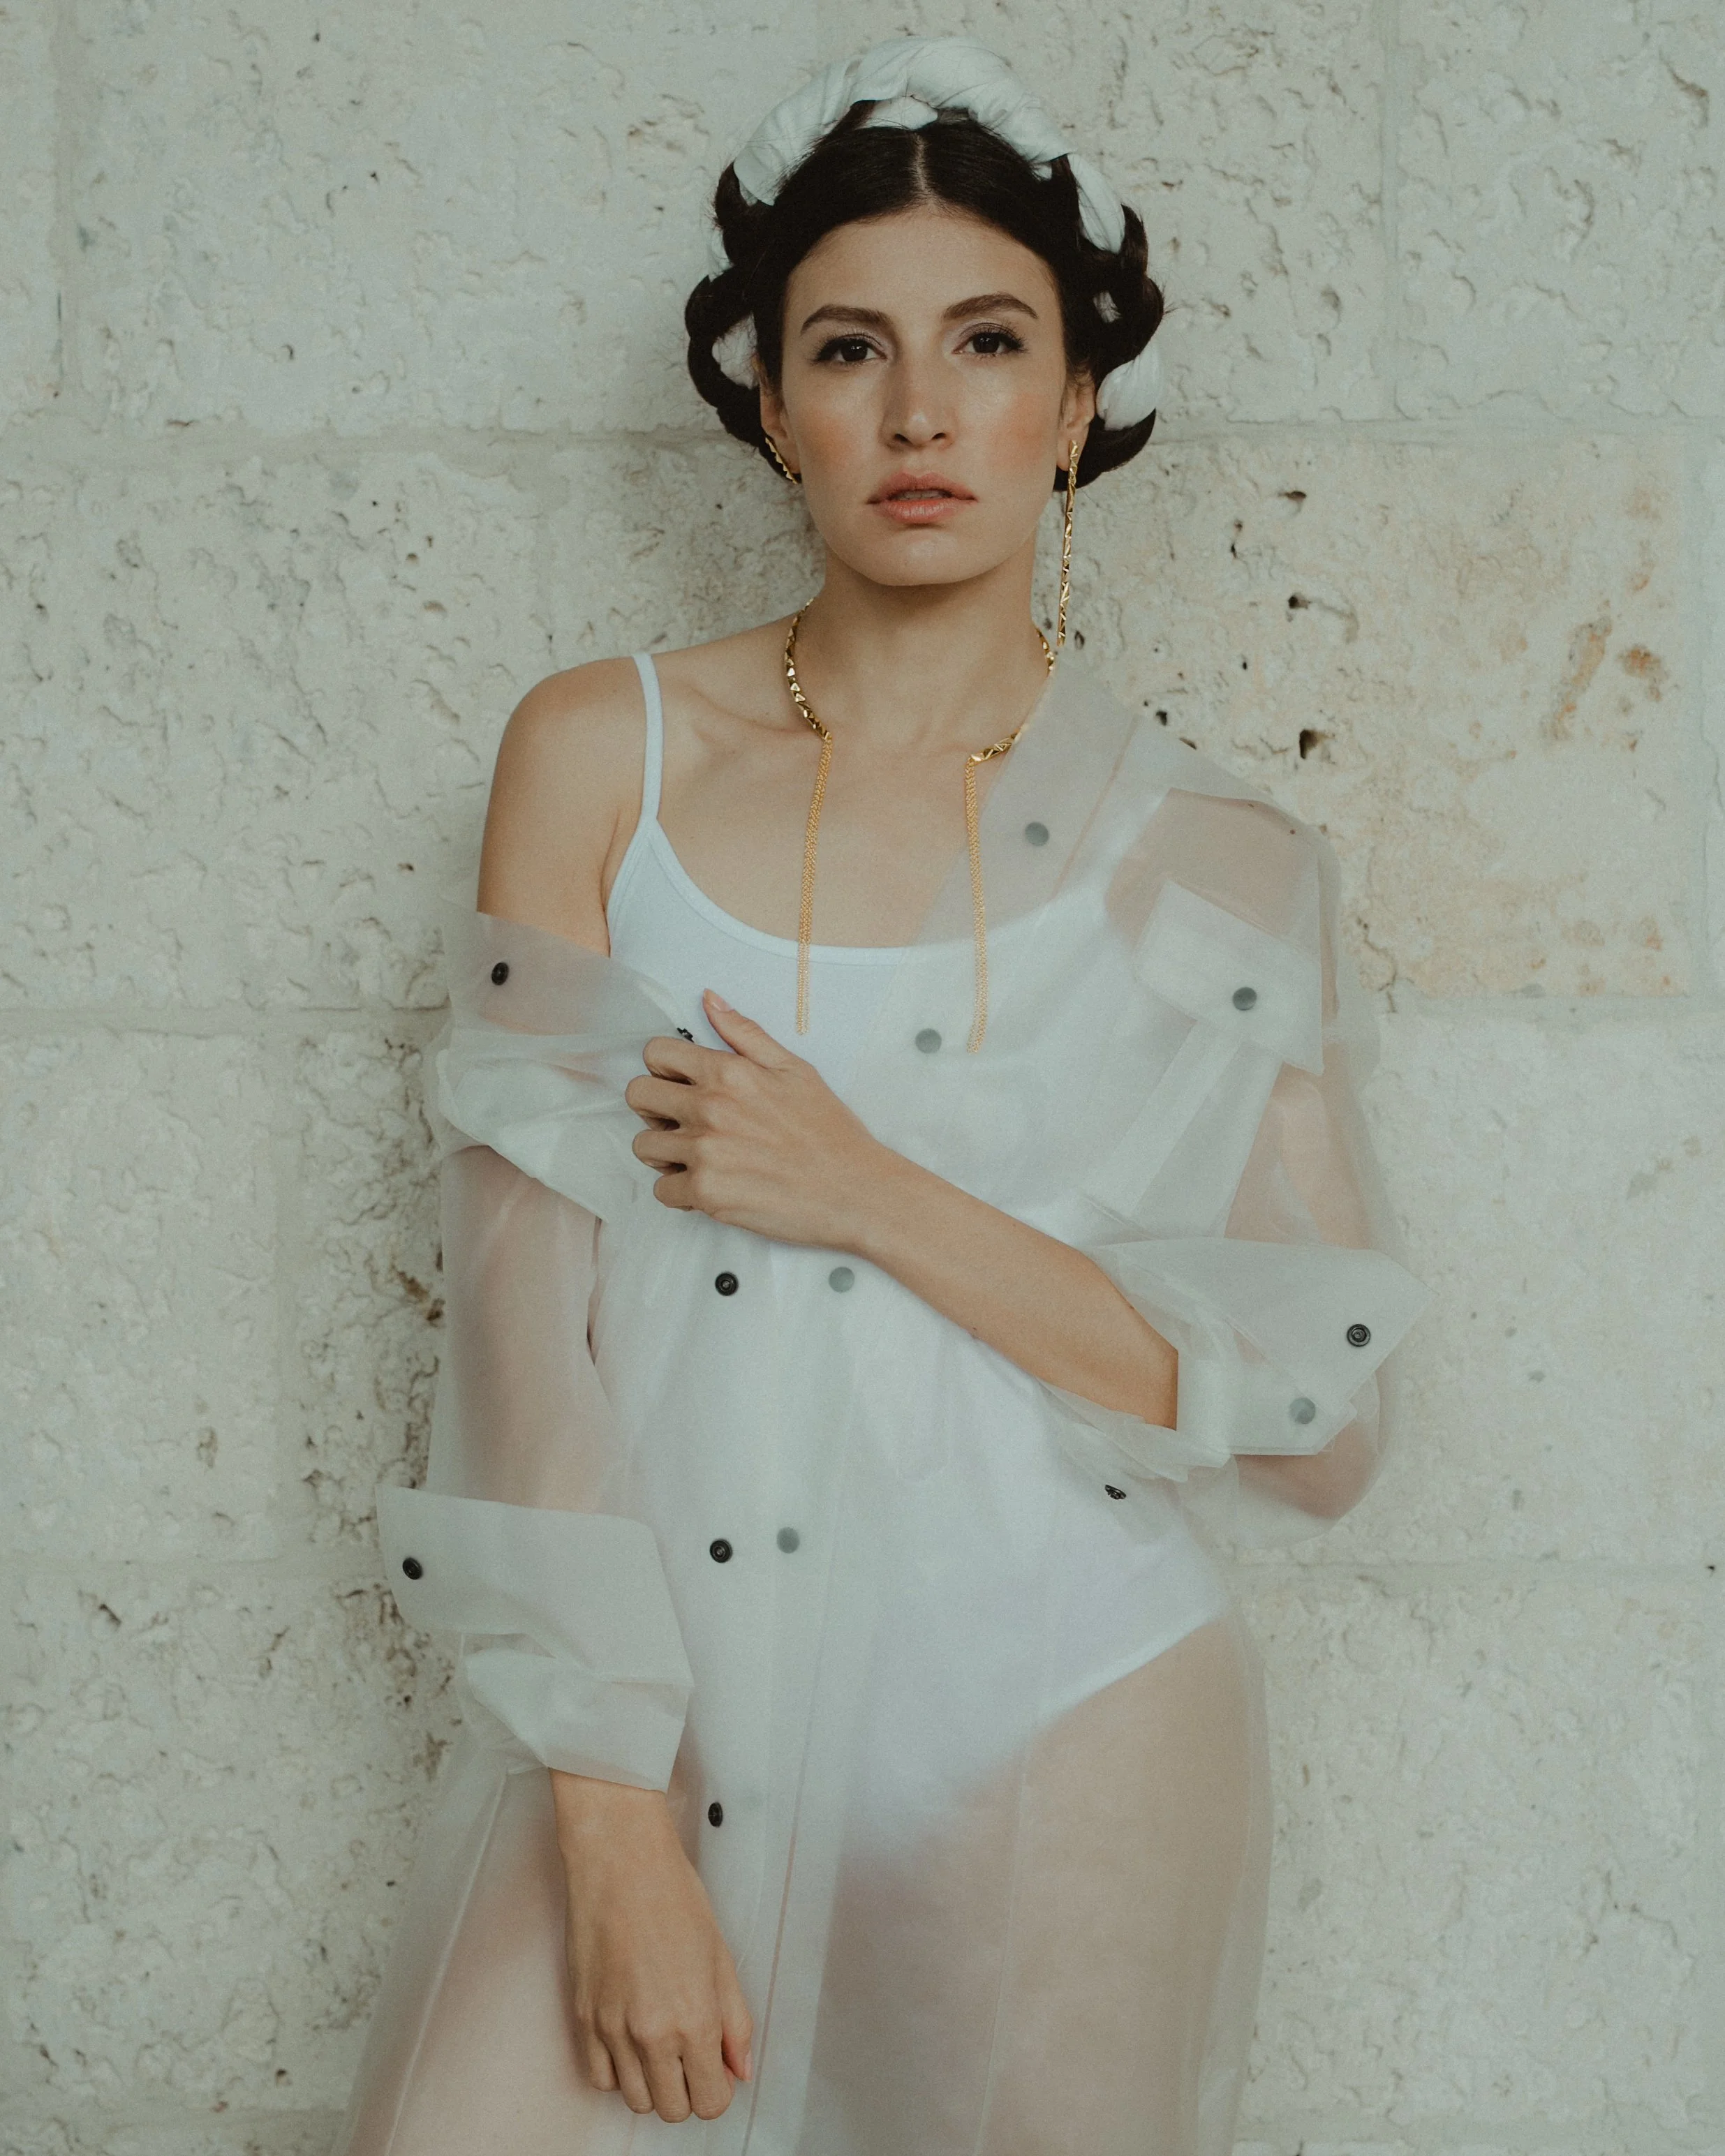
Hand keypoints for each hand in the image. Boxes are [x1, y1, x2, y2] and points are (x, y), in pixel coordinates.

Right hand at [554, 1775, 753, 2121]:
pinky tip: (629, 2041)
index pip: (711, 2101)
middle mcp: (653, 2035)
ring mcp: (613, 2030)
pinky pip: (600, 2079)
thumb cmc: (673, 1897)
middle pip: (673, 2109)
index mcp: (695, 2020)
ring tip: (659, 2044)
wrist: (620, 1864)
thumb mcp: (721, 1959)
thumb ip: (735, 2022)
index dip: (717, 2089)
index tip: (715, 2070)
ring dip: (652, 2083)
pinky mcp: (583, 2020)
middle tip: (689, 2056)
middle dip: (687, 2090)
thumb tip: (740, 2069)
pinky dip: (617, 2071)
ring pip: (635, 2100)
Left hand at [624, 989, 888, 1246]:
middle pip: (638, 1097)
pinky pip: (662, 1190)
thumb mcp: (794, 1069)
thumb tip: (708, 999)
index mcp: (728, 1072)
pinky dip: (680, 1191)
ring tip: (695, 1157)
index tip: (680, 1084)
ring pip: (644, 1147)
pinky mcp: (706, 1193)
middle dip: (654, 1108)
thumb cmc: (829, 1131)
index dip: (662, 1068)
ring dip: (663, 1153)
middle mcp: (709, 1108)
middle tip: (681, 1122)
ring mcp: (705, 1152)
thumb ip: (745, 1034)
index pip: (655, 1054)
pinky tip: (709, 1185)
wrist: (854, 1190)